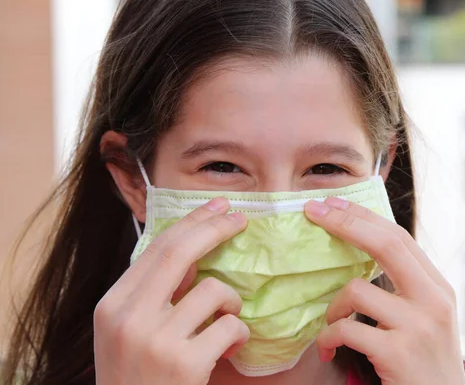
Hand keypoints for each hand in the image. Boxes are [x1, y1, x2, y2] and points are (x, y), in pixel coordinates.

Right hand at [94, 197, 249, 384]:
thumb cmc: (137, 377)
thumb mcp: (129, 332)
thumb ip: (153, 294)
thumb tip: (194, 256)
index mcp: (113, 304)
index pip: (158, 247)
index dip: (193, 222)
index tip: (217, 207)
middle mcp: (129, 317)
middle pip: (181, 252)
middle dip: (216, 228)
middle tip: (241, 219)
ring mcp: (156, 340)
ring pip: (216, 291)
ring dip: (232, 304)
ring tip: (226, 324)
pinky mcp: (184, 363)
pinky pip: (231, 326)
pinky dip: (238, 334)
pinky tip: (228, 351)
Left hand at [305, 198, 464, 384]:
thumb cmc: (424, 364)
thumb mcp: (425, 318)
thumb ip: (404, 287)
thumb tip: (361, 251)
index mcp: (438, 288)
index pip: (399, 237)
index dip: (363, 217)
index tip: (332, 204)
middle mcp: (434, 301)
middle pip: (386, 244)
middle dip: (344, 223)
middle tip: (313, 212)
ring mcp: (418, 327)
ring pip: (356, 291)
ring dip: (332, 308)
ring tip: (331, 326)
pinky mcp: (398, 353)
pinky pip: (346, 329)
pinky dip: (328, 336)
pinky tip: (328, 348)